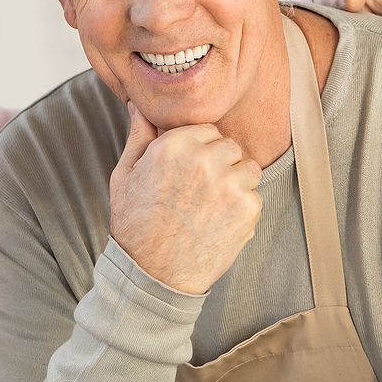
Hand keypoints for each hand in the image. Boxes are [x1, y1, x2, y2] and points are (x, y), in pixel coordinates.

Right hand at [109, 103, 262, 294]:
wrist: (151, 275)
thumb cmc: (135, 224)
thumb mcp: (125, 175)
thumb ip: (138, 136)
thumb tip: (140, 106)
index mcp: (175, 146)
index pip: (207, 129)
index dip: (199, 149)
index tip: (189, 170)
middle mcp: (205, 161)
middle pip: (230, 146)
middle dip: (219, 163)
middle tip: (199, 191)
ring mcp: (230, 185)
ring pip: (248, 168)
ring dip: (235, 182)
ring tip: (211, 205)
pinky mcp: (248, 210)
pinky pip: (255, 196)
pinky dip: (242, 208)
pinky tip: (218, 222)